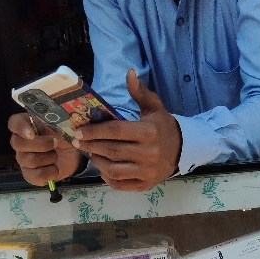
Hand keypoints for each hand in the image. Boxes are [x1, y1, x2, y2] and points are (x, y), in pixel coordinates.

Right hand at [8, 113, 82, 185]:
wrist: (71, 153)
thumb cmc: (64, 134)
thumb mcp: (63, 122)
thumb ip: (57, 120)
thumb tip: (58, 131)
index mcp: (26, 124)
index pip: (13, 123)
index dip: (20, 128)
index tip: (32, 133)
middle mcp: (21, 142)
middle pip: (18, 144)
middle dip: (40, 145)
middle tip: (55, 143)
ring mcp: (23, 159)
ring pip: (29, 161)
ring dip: (48, 158)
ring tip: (56, 156)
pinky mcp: (30, 175)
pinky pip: (34, 176)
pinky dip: (49, 173)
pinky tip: (55, 169)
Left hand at [72, 70, 181, 191]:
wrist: (181, 150)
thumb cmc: (162, 126)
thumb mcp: (154, 107)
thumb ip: (139, 92)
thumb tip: (129, 73)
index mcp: (148, 132)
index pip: (116, 131)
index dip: (95, 131)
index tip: (79, 131)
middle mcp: (148, 154)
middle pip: (112, 151)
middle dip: (91, 146)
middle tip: (78, 142)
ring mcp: (146, 172)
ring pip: (113, 170)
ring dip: (98, 162)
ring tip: (91, 153)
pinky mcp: (144, 185)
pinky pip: (119, 184)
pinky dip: (107, 177)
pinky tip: (102, 167)